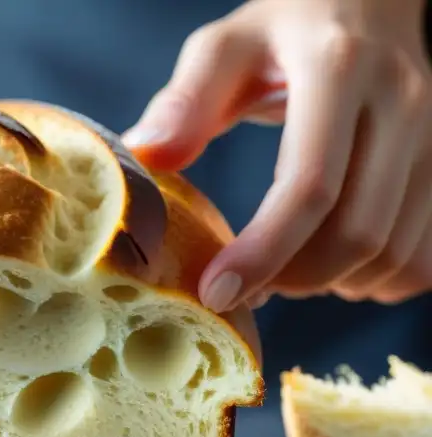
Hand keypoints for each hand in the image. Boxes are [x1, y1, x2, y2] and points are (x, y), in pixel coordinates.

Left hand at [122, 0, 431, 310]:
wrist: (368, 2)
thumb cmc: (284, 31)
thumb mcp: (225, 47)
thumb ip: (186, 99)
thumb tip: (147, 153)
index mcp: (338, 70)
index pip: (309, 186)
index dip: (262, 253)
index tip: (216, 292)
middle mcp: (401, 103)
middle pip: (357, 233)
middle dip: (293, 278)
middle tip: (244, 287)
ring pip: (392, 252)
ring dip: (331, 283)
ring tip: (282, 272)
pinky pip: (422, 257)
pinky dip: (375, 279)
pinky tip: (332, 265)